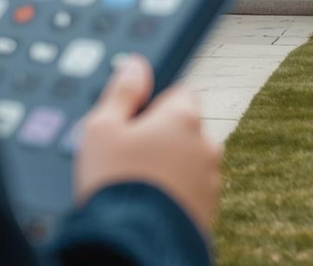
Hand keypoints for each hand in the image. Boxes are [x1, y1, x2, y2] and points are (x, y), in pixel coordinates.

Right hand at [73, 54, 221, 235]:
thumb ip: (122, 91)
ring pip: (190, 163)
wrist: (130, 247)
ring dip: (171, 168)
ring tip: (138, 185)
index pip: (180, 93)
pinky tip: (150, 204)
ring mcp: (210, 180)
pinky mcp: (208, 212)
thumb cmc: (115, 185)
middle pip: (186, 129)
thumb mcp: (102, 128)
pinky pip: (191, 193)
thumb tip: (135, 65)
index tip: (134, 122)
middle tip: (130, 157)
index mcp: (183, 118)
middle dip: (163, 139)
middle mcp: (205, 145)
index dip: (154, 105)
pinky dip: (175, 195)